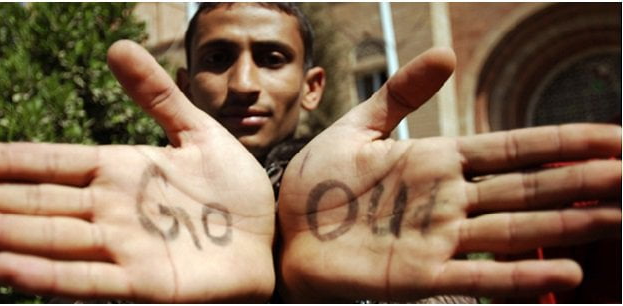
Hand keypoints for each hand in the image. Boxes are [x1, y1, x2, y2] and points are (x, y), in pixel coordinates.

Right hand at [0, 40, 275, 301]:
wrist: (273, 236)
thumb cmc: (234, 190)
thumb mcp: (197, 132)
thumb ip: (158, 95)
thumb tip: (116, 46)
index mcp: (118, 172)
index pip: (49, 163)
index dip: (1, 161)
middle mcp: (110, 211)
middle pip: (35, 202)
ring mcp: (124, 248)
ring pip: (50, 238)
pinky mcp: (145, 284)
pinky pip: (89, 278)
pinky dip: (49, 274)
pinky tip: (6, 266)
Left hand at [277, 47, 620, 301]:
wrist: (282, 230)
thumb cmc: (315, 182)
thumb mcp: (357, 127)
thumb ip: (399, 94)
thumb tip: (447, 55)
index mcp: (435, 162)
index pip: (512, 148)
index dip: (562, 142)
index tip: (613, 138)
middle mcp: (447, 200)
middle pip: (528, 187)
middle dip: (582, 181)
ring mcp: (436, 237)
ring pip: (515, 228)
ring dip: (568, 224)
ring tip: (618, 216)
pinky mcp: (418, 274)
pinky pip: (478, 274)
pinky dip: (520, 274)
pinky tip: (565, 271)